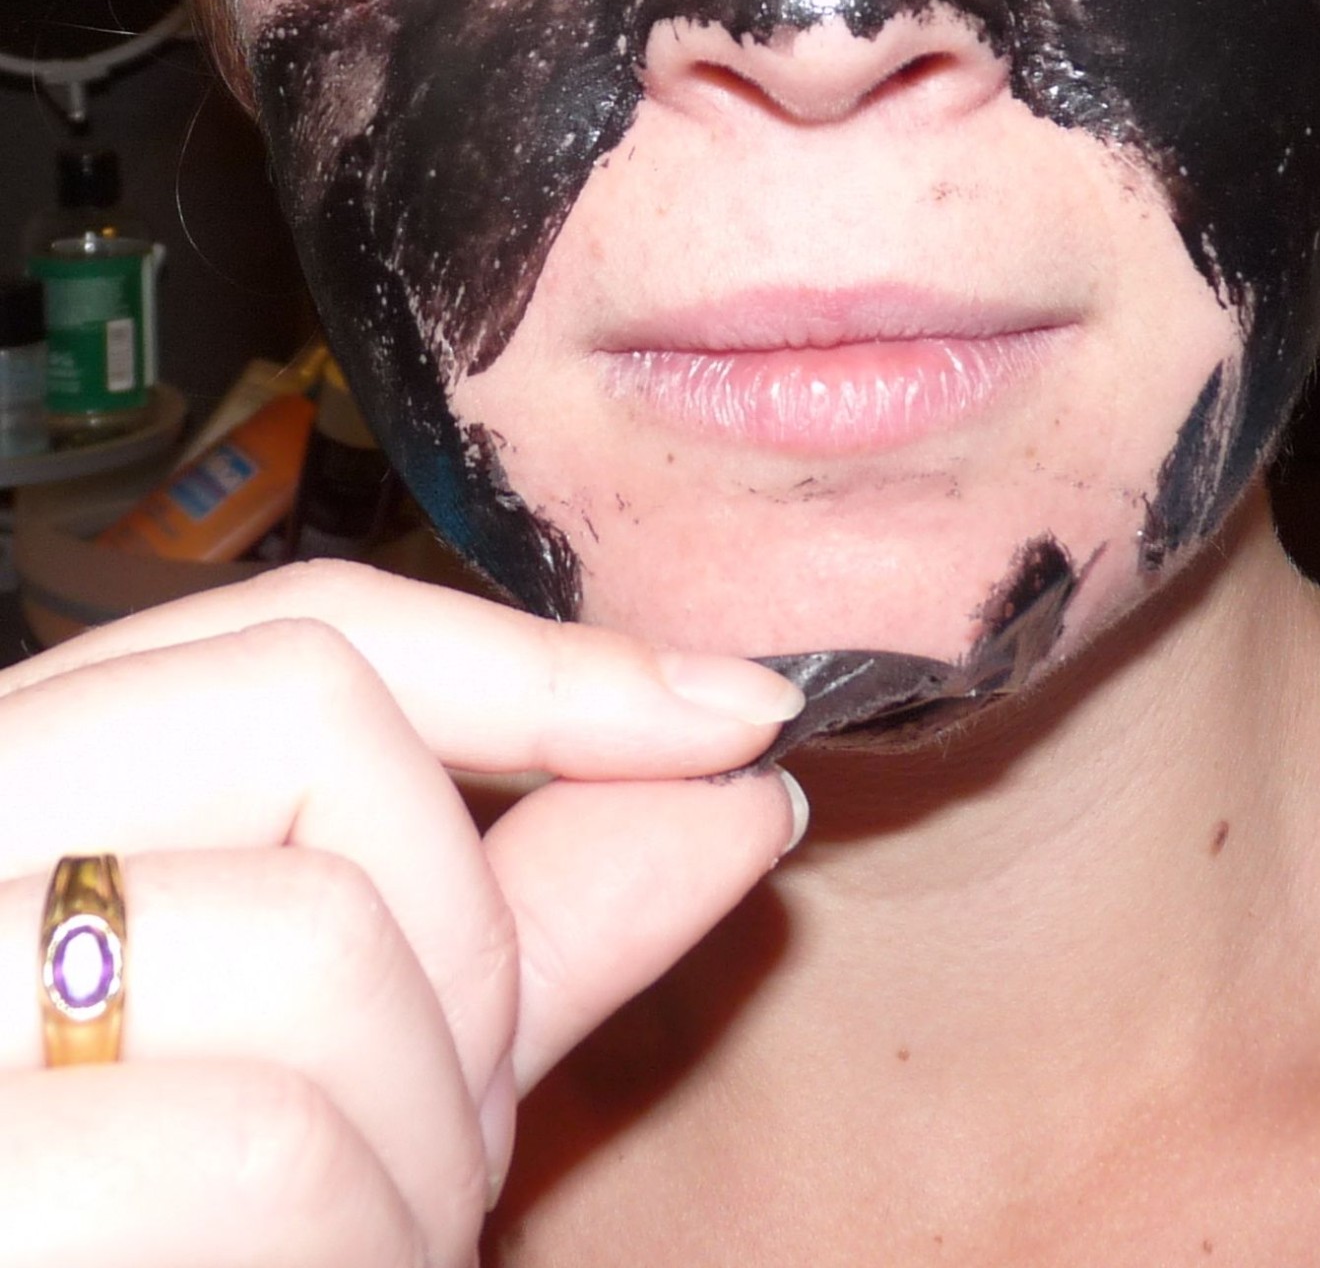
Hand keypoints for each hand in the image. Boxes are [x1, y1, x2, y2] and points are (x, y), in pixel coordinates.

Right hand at [0, 561, 802, 1267]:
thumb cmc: (153, 1245)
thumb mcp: (314, 1082)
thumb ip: (500, 932)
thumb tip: (730, 775)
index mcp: (3, 812)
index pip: (292, 631)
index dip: (537, 662)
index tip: (732, 723)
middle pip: (316, 724)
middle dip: (466, 939)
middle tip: (451, 1144)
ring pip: (319, 934)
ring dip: (418, 1141)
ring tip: (355, 1257)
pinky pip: (262, 1140)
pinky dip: (355, 1248)